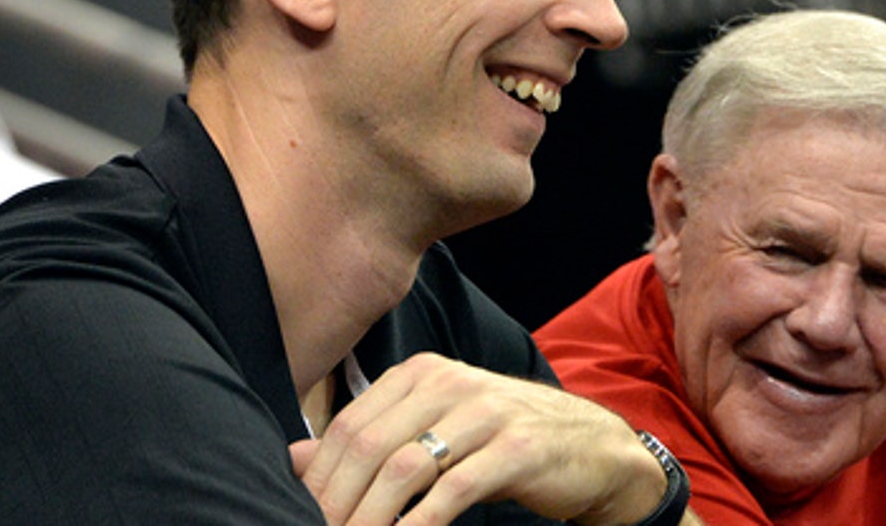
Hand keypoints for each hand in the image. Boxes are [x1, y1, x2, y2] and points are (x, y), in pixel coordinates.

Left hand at [288, 352, 669, 525]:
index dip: (320, 479)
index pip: (350, 425)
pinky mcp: (516, 449)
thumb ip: (372, 438)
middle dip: (336, 503)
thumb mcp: (435, 429)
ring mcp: (485, 413)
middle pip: (370, 446)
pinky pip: (453, 490)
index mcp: (422, 374)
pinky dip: (420, 524)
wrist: (591, 447)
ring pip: (404, 468)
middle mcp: (449, 384)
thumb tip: (294, 457)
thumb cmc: (503, 442)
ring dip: (369, 519)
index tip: (301, 518)